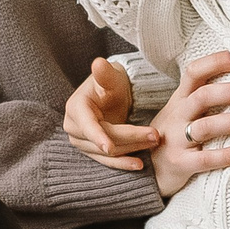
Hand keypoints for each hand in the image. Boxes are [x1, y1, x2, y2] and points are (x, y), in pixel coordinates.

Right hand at [65, 57, 160, 172]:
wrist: (113, 94)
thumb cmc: (111, 83)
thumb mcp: (110, 76)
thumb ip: (105, 73)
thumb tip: (98, 63)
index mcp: (76, 109)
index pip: (87, 125)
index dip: (98, 136)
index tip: (109, 146)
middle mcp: (74, 128)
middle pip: (103, 139)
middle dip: (130, 138)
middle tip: (155, 135)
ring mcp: (82, 142)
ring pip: (109, 153)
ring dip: (132, 150)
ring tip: (154, 142)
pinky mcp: (93, 151)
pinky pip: (109, 161)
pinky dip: (124, 163)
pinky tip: (139, 165)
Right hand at [149, 51, 229, 198]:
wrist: (146, 170)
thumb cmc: (175, 136)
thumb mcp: (182, 112)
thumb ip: (206, 99)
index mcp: (180, 99)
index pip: (194, 73)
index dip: (215, 62)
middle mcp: (178, 116)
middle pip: (204, 96)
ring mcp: (176, 140)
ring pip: (206, 126)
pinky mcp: (180, 164)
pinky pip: (206, 159)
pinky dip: (228, 155)